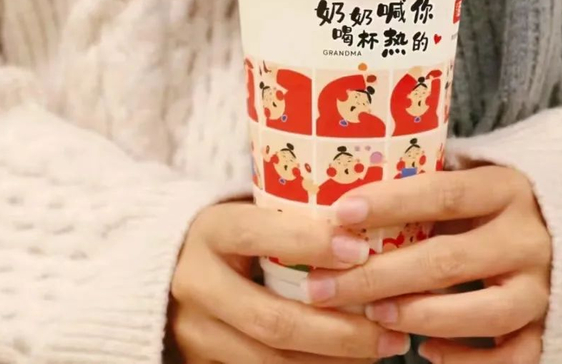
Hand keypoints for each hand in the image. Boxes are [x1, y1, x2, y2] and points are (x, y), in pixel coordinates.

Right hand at [169, 202, 409, 362]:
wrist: (172, 267)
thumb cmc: (233, 233)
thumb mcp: (249, 212)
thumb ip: (291, 214)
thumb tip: (368, 215)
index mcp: (211, 232)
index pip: (258, 235)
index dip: (309, 243)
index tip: (360, 251)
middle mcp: (197, 283)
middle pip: (272, 319)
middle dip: (338, 330)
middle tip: (390, 328)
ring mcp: (197, 330)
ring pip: (270, 360)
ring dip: (333, 360)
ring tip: (383, 348)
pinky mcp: (203, 360)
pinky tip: (350, 362)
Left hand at [304, 167, 551, 362]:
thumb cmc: (497, 200)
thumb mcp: (472, 179)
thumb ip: (428, 188)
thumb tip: (350, 203)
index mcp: (506, 188)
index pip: (443, 193)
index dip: (391, 203)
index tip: (341, 213)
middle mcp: (529, 236)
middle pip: (448, 259)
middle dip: (380, 275)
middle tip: (327, 286)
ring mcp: (544, 284)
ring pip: (484, 312)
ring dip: (421, 316)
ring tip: (374, 315)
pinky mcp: (553, 323)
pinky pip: (515, 355)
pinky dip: (468, 360)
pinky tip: (426, 352)